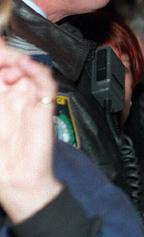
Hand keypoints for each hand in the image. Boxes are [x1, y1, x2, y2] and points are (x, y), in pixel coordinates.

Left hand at [0, 44, 61, 222]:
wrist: (16, 180)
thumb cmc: (0, 159)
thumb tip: (1, 75)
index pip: (0, 69)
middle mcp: (13, 97)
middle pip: (12, 64)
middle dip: (4, 55)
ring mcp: (29, 100)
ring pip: (29, 68)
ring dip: (17, 59)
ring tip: (8, 60)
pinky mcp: (44, 106)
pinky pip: (46, 82)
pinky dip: (36, 70)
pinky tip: (23, 66)